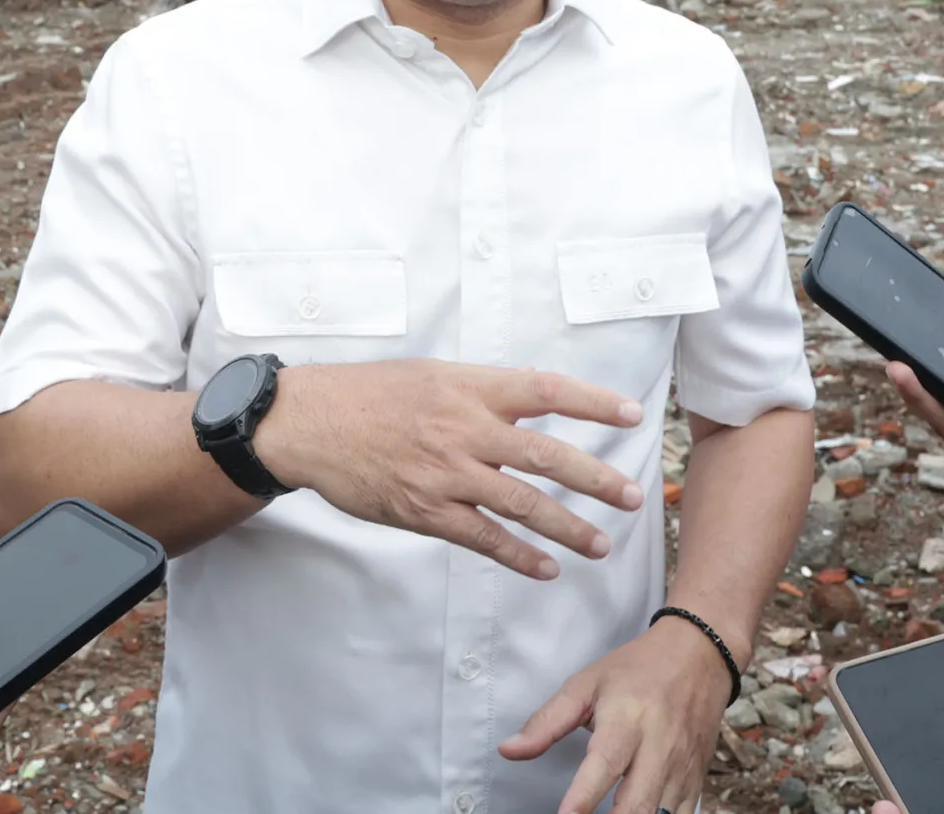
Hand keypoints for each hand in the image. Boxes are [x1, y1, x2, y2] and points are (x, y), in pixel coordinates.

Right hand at [256, 361, 644, 579]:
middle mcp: (464, 428)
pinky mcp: (426, 510)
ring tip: (600, 544)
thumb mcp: (431, 375)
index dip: (593, 403)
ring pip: (522, 504)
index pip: (546, 389)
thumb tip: (533, 390)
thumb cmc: (370, 394)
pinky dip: (519, 555)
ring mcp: (446, 473)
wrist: (311, 423)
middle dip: (596, 478)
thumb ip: (482, 389)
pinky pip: (483, 538)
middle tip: (632, 496)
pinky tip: (546, 568)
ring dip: (567, 527)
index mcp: (469, 387)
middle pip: (546, 454)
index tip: (632, 414)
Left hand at [501, 618, 726, 813]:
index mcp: (627, 719)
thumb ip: (546, 721)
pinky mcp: (696, 778)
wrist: (700, 655)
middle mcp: (659, 746)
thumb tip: (509, 750)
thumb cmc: (638, 669)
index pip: (605, 763)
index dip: (584, 796)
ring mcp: (681, 766)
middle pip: (637, 803)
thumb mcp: (586, 684)